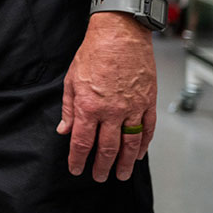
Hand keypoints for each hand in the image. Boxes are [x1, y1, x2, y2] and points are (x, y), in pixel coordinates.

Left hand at [58, 6, 157, 181]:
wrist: (120, 35)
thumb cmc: (93, 54)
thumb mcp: (71, 81)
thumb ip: (69, 109)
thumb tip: (64, 130)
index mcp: (88, 107)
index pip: (82, 142)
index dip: (78, 159)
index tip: (76, 169)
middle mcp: (111, 111)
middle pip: (108, 148)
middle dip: (102, 166)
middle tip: (100, 177)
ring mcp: (132, 108)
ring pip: (130, 143)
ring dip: (126, 162)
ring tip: (122, 174)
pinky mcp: (148, 102)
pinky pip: (148, 129)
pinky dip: (144, 144)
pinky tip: (139, 154)